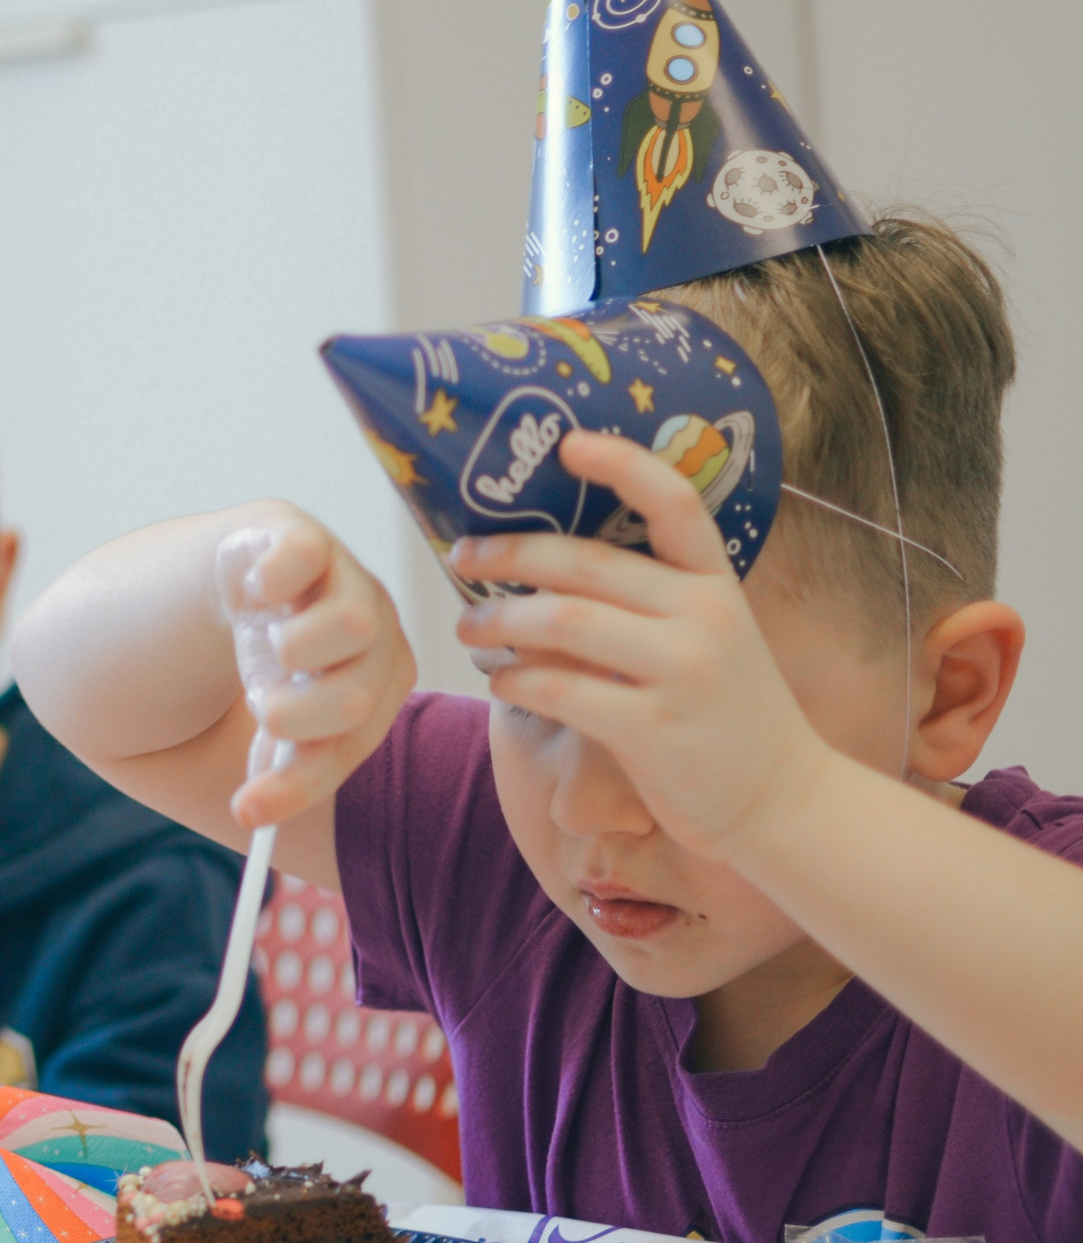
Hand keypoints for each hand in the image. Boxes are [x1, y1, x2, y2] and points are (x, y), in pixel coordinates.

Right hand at [216, 505, 415, 829]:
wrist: (239, 577)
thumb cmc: (270, 658)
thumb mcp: (279, 718)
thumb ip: (279, 769)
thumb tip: (252, 818)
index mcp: (382, 681)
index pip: (351, 743)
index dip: (298, 782)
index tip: (248, 812)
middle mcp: (379, 628)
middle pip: (355, 695)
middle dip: (290, 715)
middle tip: (259, 703)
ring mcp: (347, 576)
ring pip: (352, 627)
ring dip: (289, 652)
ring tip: (266, 646)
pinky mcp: (307, 534)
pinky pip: (301, 559)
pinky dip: (268, 585)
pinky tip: (251, 595)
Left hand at [449, 430, 828, 861]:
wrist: (781, 799)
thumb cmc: (723, 714)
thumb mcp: (707, 639)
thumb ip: (646, 602)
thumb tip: (544, 570)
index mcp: (717, 582)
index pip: (674, 502)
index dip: (621, 464)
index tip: (566, 443)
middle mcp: (704, 616)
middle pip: (586, 563)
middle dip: (510, 553)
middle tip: (461, 555)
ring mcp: (682, 672)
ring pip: (563, 622)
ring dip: (499, 620)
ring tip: (467, 626)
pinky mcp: (653, 729)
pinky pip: (562, 689)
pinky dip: (516, 681)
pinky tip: (500, 681)